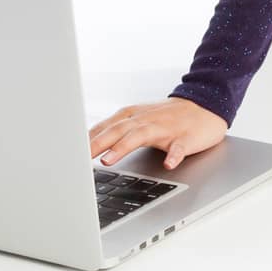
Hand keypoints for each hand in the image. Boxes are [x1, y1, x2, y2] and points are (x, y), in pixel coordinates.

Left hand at [89, 97, 228, 170]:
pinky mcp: (185, 137)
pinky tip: (169, 163)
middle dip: (96, 143)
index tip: (66, 154)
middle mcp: (145, 120)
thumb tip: (84, 146)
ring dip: (123, 146)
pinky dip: (173, 155)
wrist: (205, 107)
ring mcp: (165, 128)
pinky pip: (179, 147)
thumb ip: (113, 131)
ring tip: (109, 159)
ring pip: (141, 135)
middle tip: (77, 158)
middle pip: (116, 130)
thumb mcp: (137, 120)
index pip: (103, 128)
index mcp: (131, 117)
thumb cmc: (167, 117)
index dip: (84, 141)